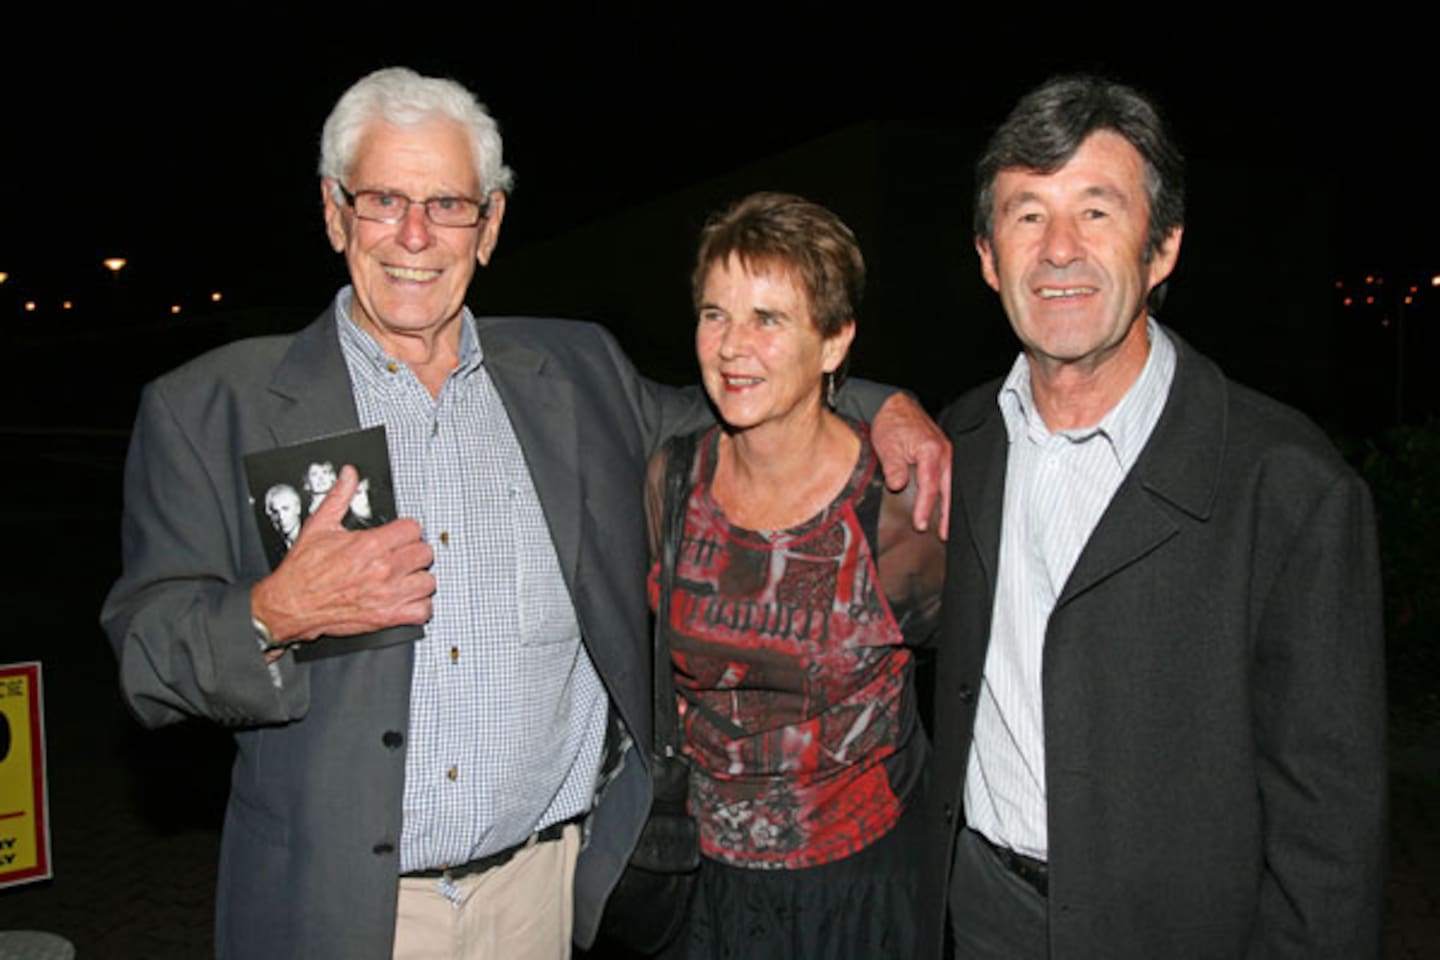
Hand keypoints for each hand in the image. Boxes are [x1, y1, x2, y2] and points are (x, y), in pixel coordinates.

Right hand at [251, 465, 433, 644]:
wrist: (290, 604)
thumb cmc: (303, 571)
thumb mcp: (319, 526)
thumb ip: (339, 497)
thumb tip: (348, 475)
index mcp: (369, 545)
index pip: (413, 528)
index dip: (407, 530)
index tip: (400, 536)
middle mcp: (383, 569)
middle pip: (424, 553)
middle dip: (414, 552)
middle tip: (402, 556)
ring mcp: (387, 594)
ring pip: (428, 581)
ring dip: (418, 579)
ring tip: (405, 577)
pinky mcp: (387, 617)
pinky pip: (423, 611)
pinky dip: (418, 606)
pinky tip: (407, 599)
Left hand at [870, 392, 950, 538]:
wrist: (894, 405)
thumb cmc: (892, 422)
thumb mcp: (887, 445)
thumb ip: (894, 467)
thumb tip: (898, 486)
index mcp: (931, 451)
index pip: (930, 487)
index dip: (925, 508)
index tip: (921, 524)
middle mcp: (943, 453)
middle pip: (948, 490)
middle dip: (947, 514)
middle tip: (944, 535)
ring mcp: (944, 454)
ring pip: (949, 485)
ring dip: (947, 506)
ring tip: (945, 526)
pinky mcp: (940, 454)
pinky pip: (945, 478)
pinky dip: (944, 493)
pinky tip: (940, 505)